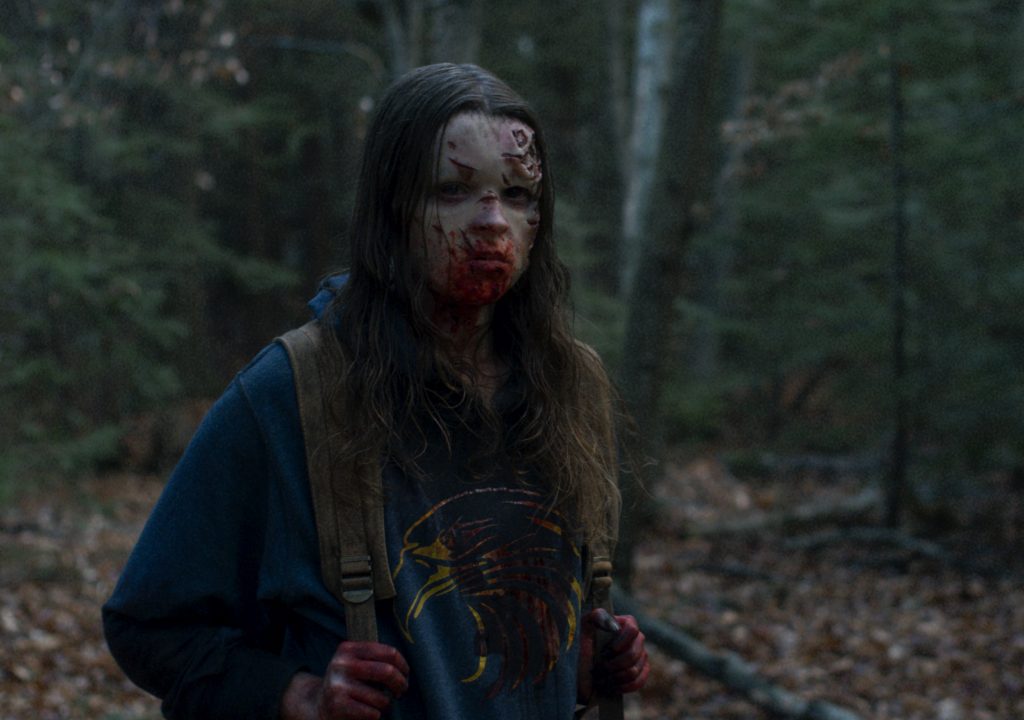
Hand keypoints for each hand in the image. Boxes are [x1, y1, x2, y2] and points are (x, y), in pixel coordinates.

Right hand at [280, 641, 409, 719]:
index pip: (388, 652)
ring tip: (380, 705)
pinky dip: (376, 715)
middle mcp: (342, 664)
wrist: (317, 705)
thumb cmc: (346, 683)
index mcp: (348, 649)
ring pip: (381, 698)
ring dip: (386, 705)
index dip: (402, 664)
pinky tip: (369, 713)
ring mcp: (339, 685)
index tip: (405, 674)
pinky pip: (372, 713)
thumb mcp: (354, 663)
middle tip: (401, 691)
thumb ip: (374, 659)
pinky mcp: (338, 706)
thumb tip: (404, 668)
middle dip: (401, 684)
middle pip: (387, 671)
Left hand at [577, 608, 649, 702]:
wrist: (577, 673)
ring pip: (634, 670)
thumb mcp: (582, 629)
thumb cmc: (578, 648)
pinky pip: (639, 681)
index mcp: (621, 624)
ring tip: (600, 678)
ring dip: (614, 677)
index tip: (610, 650)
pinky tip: (610, 686)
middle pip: (635, 652)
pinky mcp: (639, 673)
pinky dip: (623, 686)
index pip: (632, 628)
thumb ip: (597, 617)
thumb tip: (614, 624)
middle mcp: (633, 639)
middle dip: (614, 664)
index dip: (623, 640)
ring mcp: (639, 656)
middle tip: (598, 668)